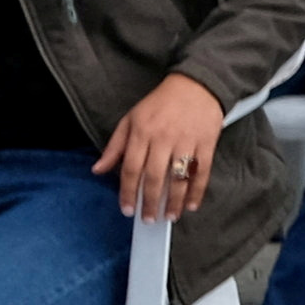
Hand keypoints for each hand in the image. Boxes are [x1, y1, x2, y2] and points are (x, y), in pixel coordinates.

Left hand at [97, 76, 226, 225]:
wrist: (196, 85)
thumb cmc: (160, 103)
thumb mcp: (130, 119)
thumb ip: (114, 146)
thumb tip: (98, 169)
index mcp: (142, 132)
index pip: (132, 168)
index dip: (128, 192)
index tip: (127, 209)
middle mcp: (163, 138)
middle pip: (154, 177)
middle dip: (150, 202)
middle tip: (148, 219)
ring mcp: (187, 141)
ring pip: (179, 178)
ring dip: (173, 201)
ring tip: (168, 216)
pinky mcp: (206, 143)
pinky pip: (202, 172)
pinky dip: (197, 191)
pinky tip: (191, 205)